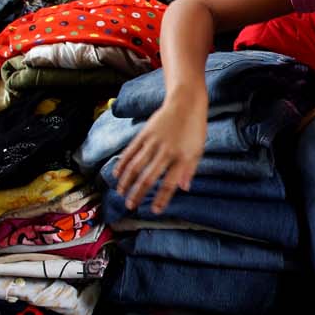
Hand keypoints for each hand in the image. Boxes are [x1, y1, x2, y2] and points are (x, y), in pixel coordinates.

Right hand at [113, 95, 207, 213]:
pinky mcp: (144, 133)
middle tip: (131, 206)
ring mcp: (154, 142)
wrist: (185, 103)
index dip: (162, 198)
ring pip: (136, 166)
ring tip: (121, 193)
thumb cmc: (194, 129)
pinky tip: (117, 175)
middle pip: (149, 177)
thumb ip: (190, 170)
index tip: (155, 210)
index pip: (170, 183)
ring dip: (127, 182)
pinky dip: (122, 164)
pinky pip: (130, 151)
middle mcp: (167, 151)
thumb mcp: (198, 150)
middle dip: (138, 194)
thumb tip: (184, 189)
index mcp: (182, 157)